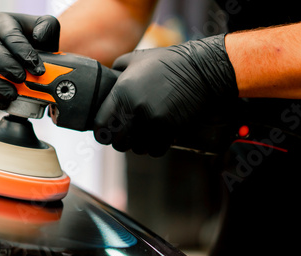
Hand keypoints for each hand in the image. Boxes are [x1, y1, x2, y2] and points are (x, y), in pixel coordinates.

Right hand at [0, 12, 60, 108]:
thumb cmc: (32, 38)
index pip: (11, 36)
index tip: (38, 69)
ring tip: (12, 95)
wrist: (21, 47)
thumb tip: (40, 37)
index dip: (24, 54)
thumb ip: (47, 27)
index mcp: (2, 22)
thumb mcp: (44, 26)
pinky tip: (4, 103)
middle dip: (7, 67)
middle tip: (22, 79)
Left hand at [93, 34, 237, 156]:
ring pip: (137, 149)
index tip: (108, 132)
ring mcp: (152, 120)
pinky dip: (156, 148)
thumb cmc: (166, 62)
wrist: (199, 69)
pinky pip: (155, 151)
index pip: (101, 125)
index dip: (103, 132)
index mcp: (121, 92)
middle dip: (122, 141)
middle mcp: (134, 108)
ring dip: (140, 145)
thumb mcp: (136, 59)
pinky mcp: (170, 129)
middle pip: (118, 142)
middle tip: (130, 135)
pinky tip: (158, 139)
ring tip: (145, 135)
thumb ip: (117, 69)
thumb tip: (108, 77)